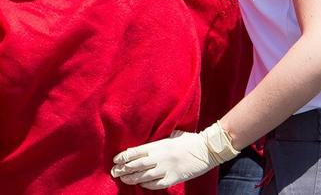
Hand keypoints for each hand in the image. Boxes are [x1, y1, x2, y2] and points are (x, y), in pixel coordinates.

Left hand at [111, 123, 238, 189]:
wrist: (206, 149)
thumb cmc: (188, 139)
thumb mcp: (170, 134)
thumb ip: (157, 140)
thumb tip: (144, 142)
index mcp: (158, 145)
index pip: (135, 152)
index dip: (123, 157)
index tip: (115, 160)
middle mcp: (160, 157)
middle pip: (136, 165)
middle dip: (123, 169)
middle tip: (114, 172)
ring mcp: (166, 169)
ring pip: (144, 176)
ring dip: (131, 178)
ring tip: (123, 179)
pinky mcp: (174, 178)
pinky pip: (157, 184)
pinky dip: (147, 185)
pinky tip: (141, 185)